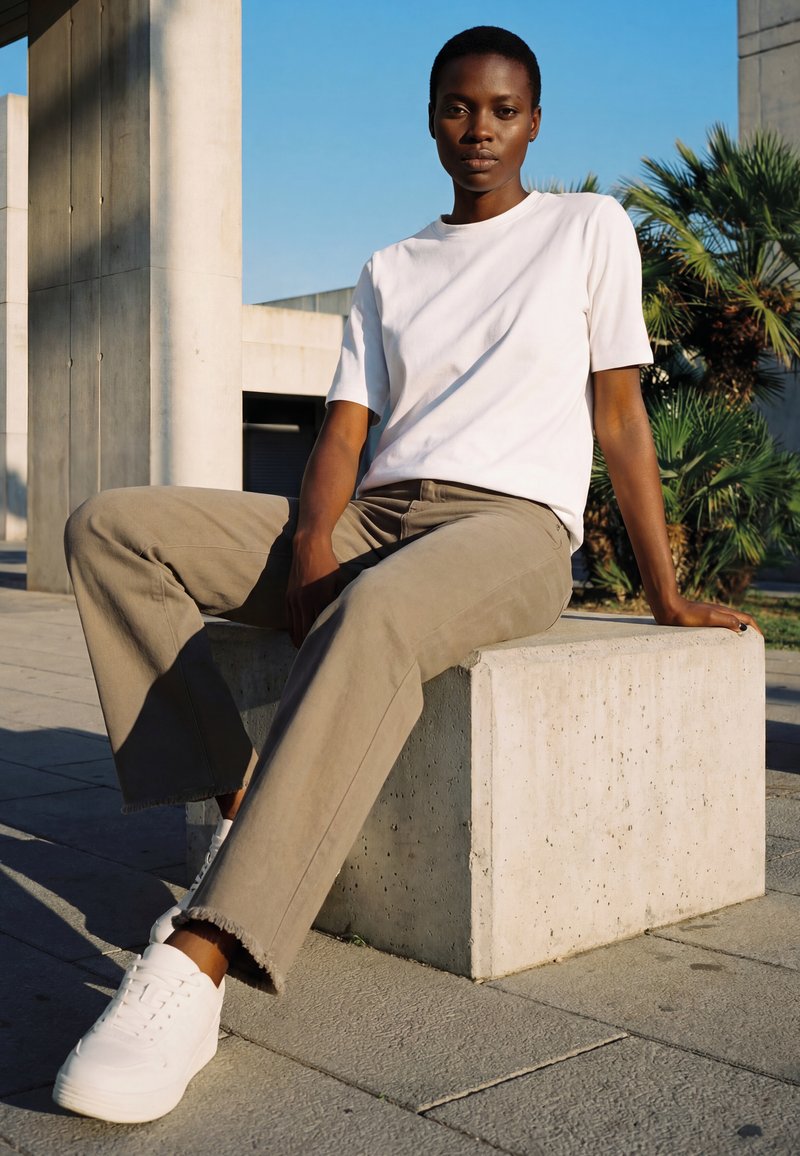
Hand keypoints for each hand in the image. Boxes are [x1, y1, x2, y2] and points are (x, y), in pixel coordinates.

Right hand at [285, 533, 341, 647]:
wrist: (309, 547)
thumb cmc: (328, 564)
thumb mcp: (338, 582)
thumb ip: (338, 600)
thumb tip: (340, 616)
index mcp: (320, 598)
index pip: (321, 626)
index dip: (324, 640)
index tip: (328, 651)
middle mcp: (305, 601)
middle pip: (306, 632)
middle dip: (311, 646)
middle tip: (317, 658)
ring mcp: (294, 599)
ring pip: (295, 628)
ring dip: (300, 642)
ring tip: (306, 653)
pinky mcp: (288, 597)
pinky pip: (289, 620)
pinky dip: (292, 631)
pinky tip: (296, 639)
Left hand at [654, 595, 761, 635]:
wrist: (667, 609)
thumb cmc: (687, 614)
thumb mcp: (708, 617)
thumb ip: (726, 620)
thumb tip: (742, 628)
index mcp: (724, 612)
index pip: (747, 619)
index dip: (756, 629)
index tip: (761, 640)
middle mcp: (719, 613)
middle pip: (740, 621)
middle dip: (749, 631)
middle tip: (753, 645)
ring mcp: (709, 616)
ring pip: (729, 624)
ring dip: (737, 633)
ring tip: (739, 647)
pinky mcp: (700, 621)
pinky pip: (717, 628)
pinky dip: (724, 634)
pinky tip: (718, 643)